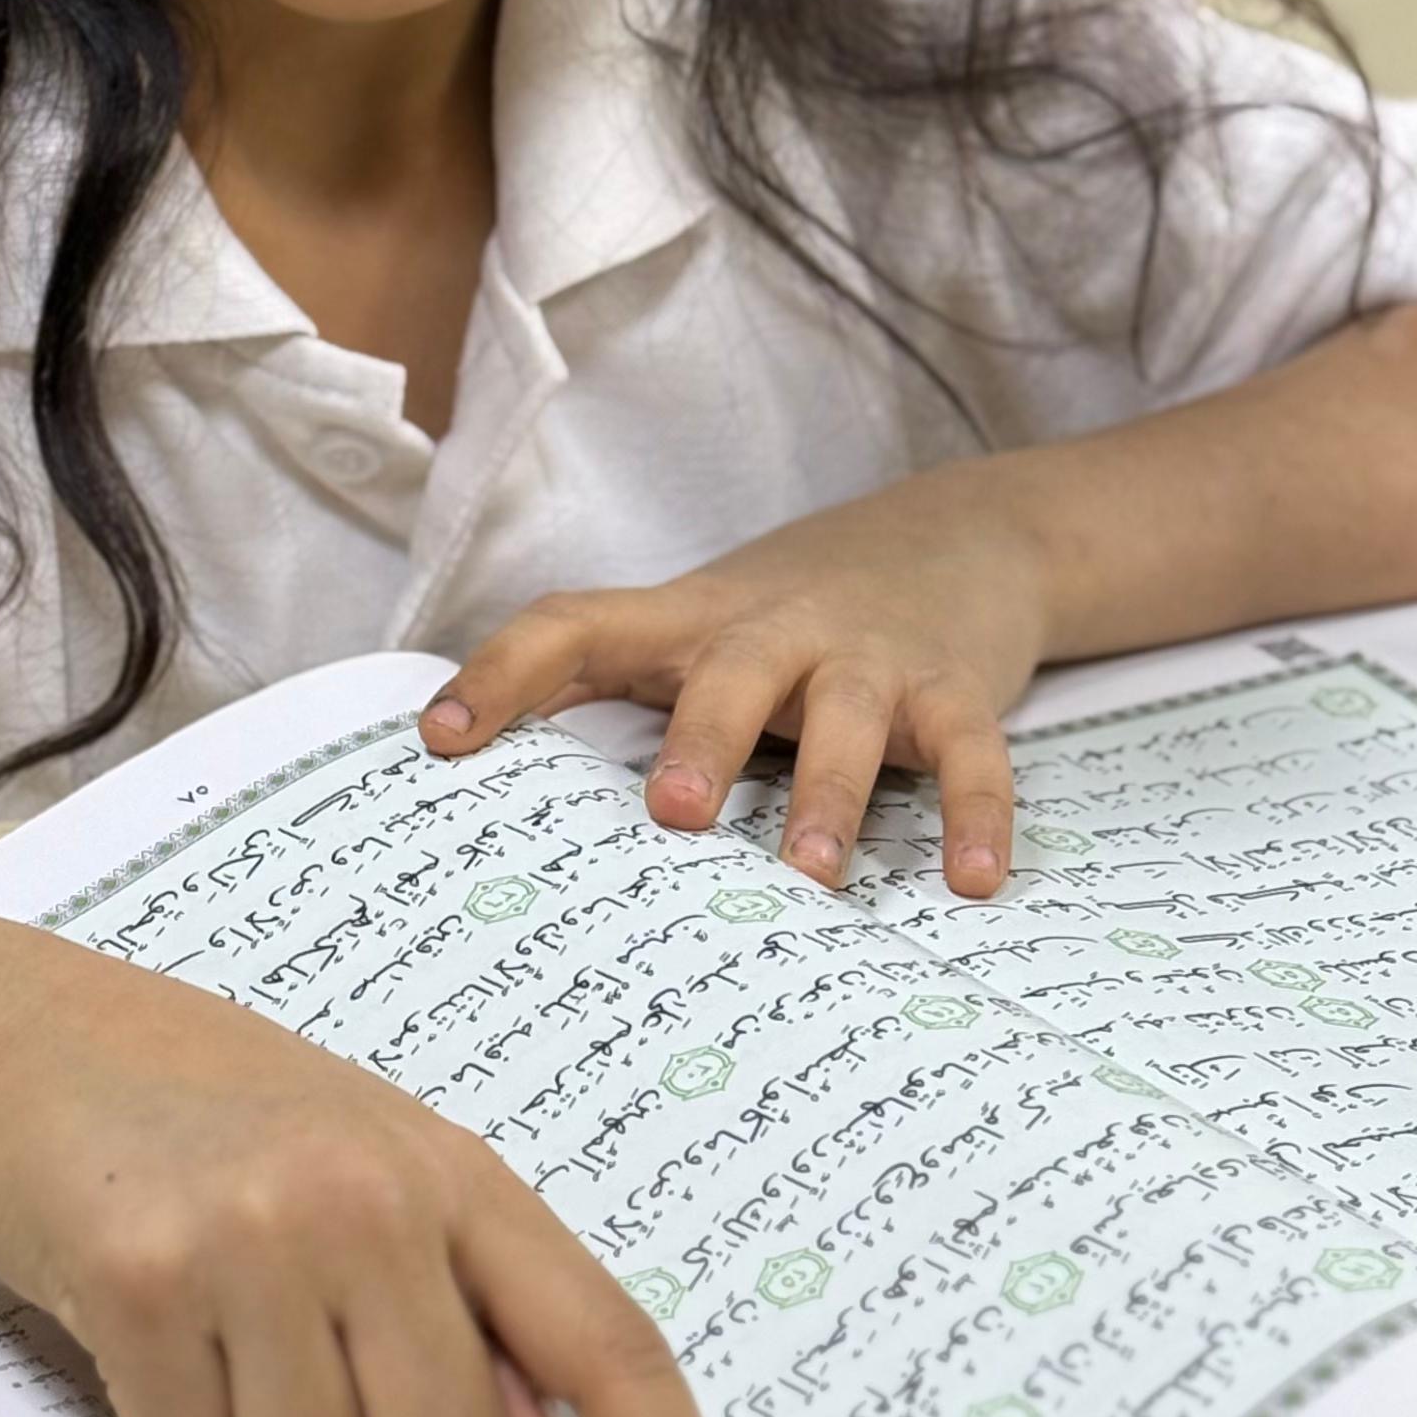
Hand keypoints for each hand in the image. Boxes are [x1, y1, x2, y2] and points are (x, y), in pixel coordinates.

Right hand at [0, 929, 764, 1416]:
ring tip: (217, 1327)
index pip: (610, 1348)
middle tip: (307, 1360)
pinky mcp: (145, 1280)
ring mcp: (260, 1236)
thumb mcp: (376, 1178)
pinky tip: (145, 1323)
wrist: (31, 1033)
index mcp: (461, 1178)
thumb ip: (473, 1315)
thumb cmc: (218, 1120)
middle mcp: (376, 1200)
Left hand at [424, 462, 1052, 895]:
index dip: (503, 673)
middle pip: (728, 670)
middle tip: (672, 814)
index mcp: (689, 621)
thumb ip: (601, 679)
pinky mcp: (953, 690)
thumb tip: (458, 751)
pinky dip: (977, 813)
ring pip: (846, 714)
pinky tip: (973, 881)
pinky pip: (969, 751)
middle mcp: (775, 631)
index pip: (576, 625)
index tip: (440, 740)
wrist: (961, 535)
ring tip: (811, 871)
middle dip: (701, 738)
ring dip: (828, 793)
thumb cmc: (792, 613)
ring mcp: (868, 659)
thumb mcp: (695, 627)